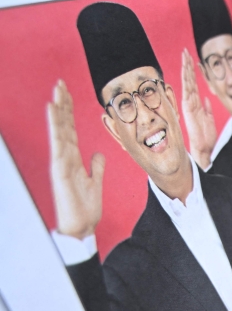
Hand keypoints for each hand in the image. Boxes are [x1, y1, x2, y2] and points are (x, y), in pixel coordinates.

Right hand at [47, 80, 103, 239]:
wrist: (81, 227)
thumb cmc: (85, 208)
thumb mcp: (95, 182)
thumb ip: (96, 167)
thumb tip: (98, 154)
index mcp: (73, 158)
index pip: (70, 129)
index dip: (69, 111)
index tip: (68, 93)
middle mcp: (64, 157)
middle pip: (63, 125)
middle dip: (62, 104)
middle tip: (61, 83)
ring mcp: (61, 162)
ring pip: (59, 130)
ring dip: (58, 110)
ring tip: (56, 91)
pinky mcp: (60, 168)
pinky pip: (58, 142)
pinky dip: (55, 125)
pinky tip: (53, 110)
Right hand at [180, 48, 215, 168]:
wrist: (203, 148)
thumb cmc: (206, 136)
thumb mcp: (209, 119)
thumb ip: (207, 108)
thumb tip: (206, 99)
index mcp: (196, 103)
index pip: (193, 83)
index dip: (192, 71)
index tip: (191, 59)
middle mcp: (190, 102)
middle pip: (188, 79)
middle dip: (187, 65)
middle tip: (185, 51)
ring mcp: (188, 104)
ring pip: (187, 82)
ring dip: (186, 68)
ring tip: (184, 55)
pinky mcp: (188, 107)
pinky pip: (187, 90)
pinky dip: (186, 80)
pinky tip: (186, 70)